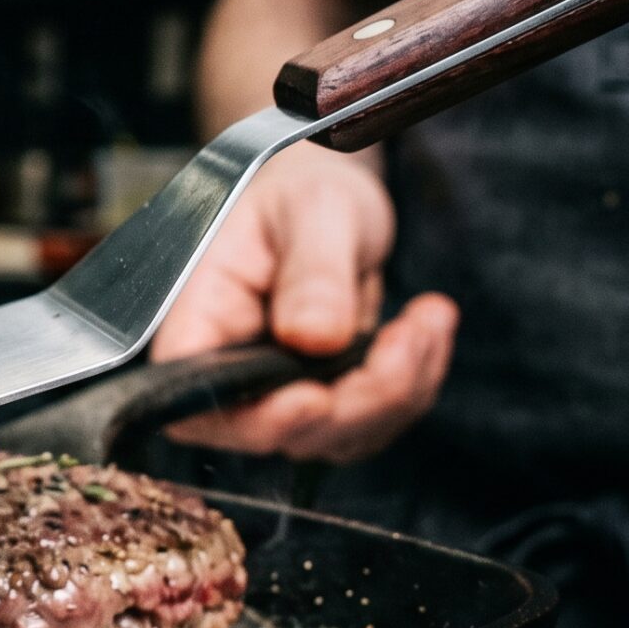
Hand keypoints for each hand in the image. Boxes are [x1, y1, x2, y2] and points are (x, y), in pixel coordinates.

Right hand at [152, 145, 458, 462]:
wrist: (329, 196)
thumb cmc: (304, 190)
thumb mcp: (314, 210)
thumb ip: (312, 272)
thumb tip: (313, 338)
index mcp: (201, 319)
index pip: (198, 399)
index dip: (252, 419)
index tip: (314, 399)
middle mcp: (227, 369)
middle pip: (278, 431)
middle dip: (358, 399)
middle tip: (412, 333)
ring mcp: (275, 392)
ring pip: (334, 436)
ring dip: (398, 391)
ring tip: (431, 317)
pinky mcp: (324, 399)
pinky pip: (371, 422)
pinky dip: (413, 385)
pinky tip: (428, 329)